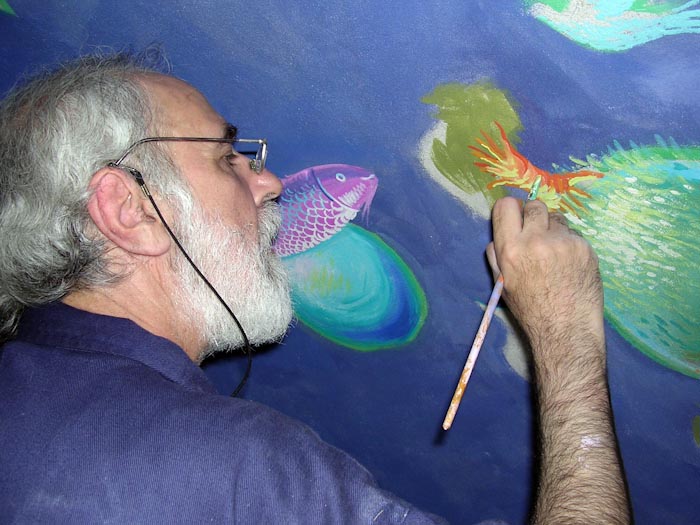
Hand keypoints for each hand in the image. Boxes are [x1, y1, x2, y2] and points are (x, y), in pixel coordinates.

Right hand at [486, 197, 604, 370]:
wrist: (566, 329)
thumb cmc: (530, 309)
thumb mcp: (502, 283)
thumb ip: (496, 255)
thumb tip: (499, 234)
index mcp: (510, 249)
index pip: (506, 206)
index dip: (509, 210)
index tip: (514, 218)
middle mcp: (535, 240)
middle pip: (534, 205)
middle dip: (533, 216)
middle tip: (536, 233)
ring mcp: (563, 242)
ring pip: (556, 217)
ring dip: (552, 228)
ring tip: (554, 252)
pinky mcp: (584, 247)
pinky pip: (573, 233)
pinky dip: (569, 243)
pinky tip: (569, 263)